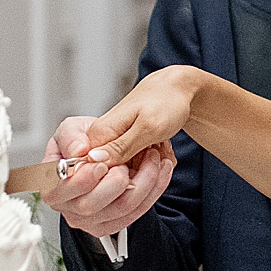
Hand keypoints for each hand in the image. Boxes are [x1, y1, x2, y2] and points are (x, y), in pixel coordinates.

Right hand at [35, 111, 176, 238]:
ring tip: (151, 156)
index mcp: (51, 186)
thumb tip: (78, 151)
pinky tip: (161, 169)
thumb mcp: (73, 129)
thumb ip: (70, 137)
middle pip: (90, 205)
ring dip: (143, 181)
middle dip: (114, 182)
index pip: (59, 191)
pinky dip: (154, 188)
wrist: (109, 150)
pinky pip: (139, 211)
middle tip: (126, 159)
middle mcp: (69, 208)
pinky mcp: (115, 223)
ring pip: (121, 208)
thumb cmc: (86, 143)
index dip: (81, 180)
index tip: (100, 163)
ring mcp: (92, 220)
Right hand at [81, 68, 201, 171]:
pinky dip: (155, 166)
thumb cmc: (165, 102)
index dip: (123, 177)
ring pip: (129, 178)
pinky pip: (137, 172)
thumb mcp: (148, 127)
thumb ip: (121, 147)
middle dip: (143, 173)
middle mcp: (100, 144)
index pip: (95, 173)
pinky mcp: (124, 153)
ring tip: (162, 147)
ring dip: (152, 169)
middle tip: (158, 151)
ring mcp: (112, 149)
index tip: (147, 159)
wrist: (177, 91)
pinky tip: (162, 150)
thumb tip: (93, 160)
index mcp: (98, 135)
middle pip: (114, 179)